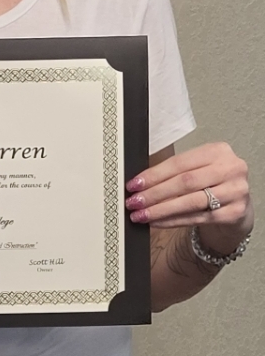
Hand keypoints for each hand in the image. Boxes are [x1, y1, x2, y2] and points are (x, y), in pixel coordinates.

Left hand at [125, 142, 252, 252]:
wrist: (238, 204)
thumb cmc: (212, 182)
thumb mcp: (198, 169)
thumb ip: (174, 172)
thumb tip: (140, 183)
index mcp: (216, 151)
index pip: (179, 163)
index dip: (154, 175)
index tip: (134, 184)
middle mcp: (230, 169)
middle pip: (184, 182)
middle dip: (155, 194)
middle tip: (134, 201)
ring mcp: (236, 192)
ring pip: (190, 202)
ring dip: (161, 210)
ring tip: (142, 214)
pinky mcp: (236, 213)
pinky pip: (198, 218)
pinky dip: (174, 221)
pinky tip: (158, 222)